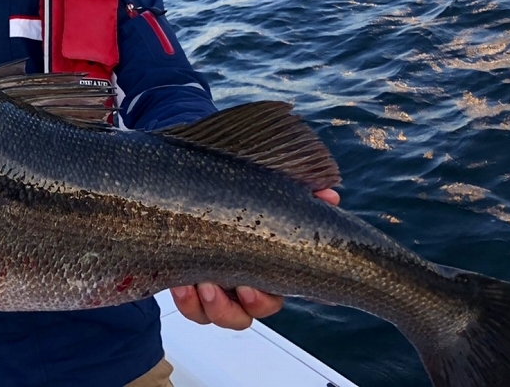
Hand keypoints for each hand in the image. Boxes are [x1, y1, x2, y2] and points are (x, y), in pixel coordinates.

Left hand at [170, 188, 340, 329]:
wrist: (195, 198)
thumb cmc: (236, 200)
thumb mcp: (265, 192)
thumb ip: (302, 193)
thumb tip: (328, 196)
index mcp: (262, 270)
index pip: (271, 297)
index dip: (261, 299)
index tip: (248, 288)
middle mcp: (240, 285)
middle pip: (243, 315)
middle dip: (229, 307)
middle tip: (213, 287)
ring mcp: (214, 288)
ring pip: (215, 316)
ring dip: (207, 306)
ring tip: (199, 284)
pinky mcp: (190, 286)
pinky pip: (191, 308)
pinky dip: (186, 302)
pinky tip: (181, 285)